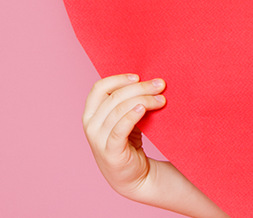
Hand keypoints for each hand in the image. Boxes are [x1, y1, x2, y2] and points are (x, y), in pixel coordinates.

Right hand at [82, 75, 229, 217]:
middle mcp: (90, 125)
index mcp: (91, 114)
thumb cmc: (129, 143)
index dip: (118, 79)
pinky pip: (120, 128)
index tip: (138, 76)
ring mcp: (98, 139)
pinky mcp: (110, 151)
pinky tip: (144, 109)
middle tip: (161, 85)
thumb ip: (126, 102)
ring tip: (162, 99)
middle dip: (140, 87)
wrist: (134, 177)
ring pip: (119, 109)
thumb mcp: (123, 119)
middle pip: (114, 97)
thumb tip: (149, 81)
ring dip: (143, 99)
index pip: (99, 88)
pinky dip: (132, 115)